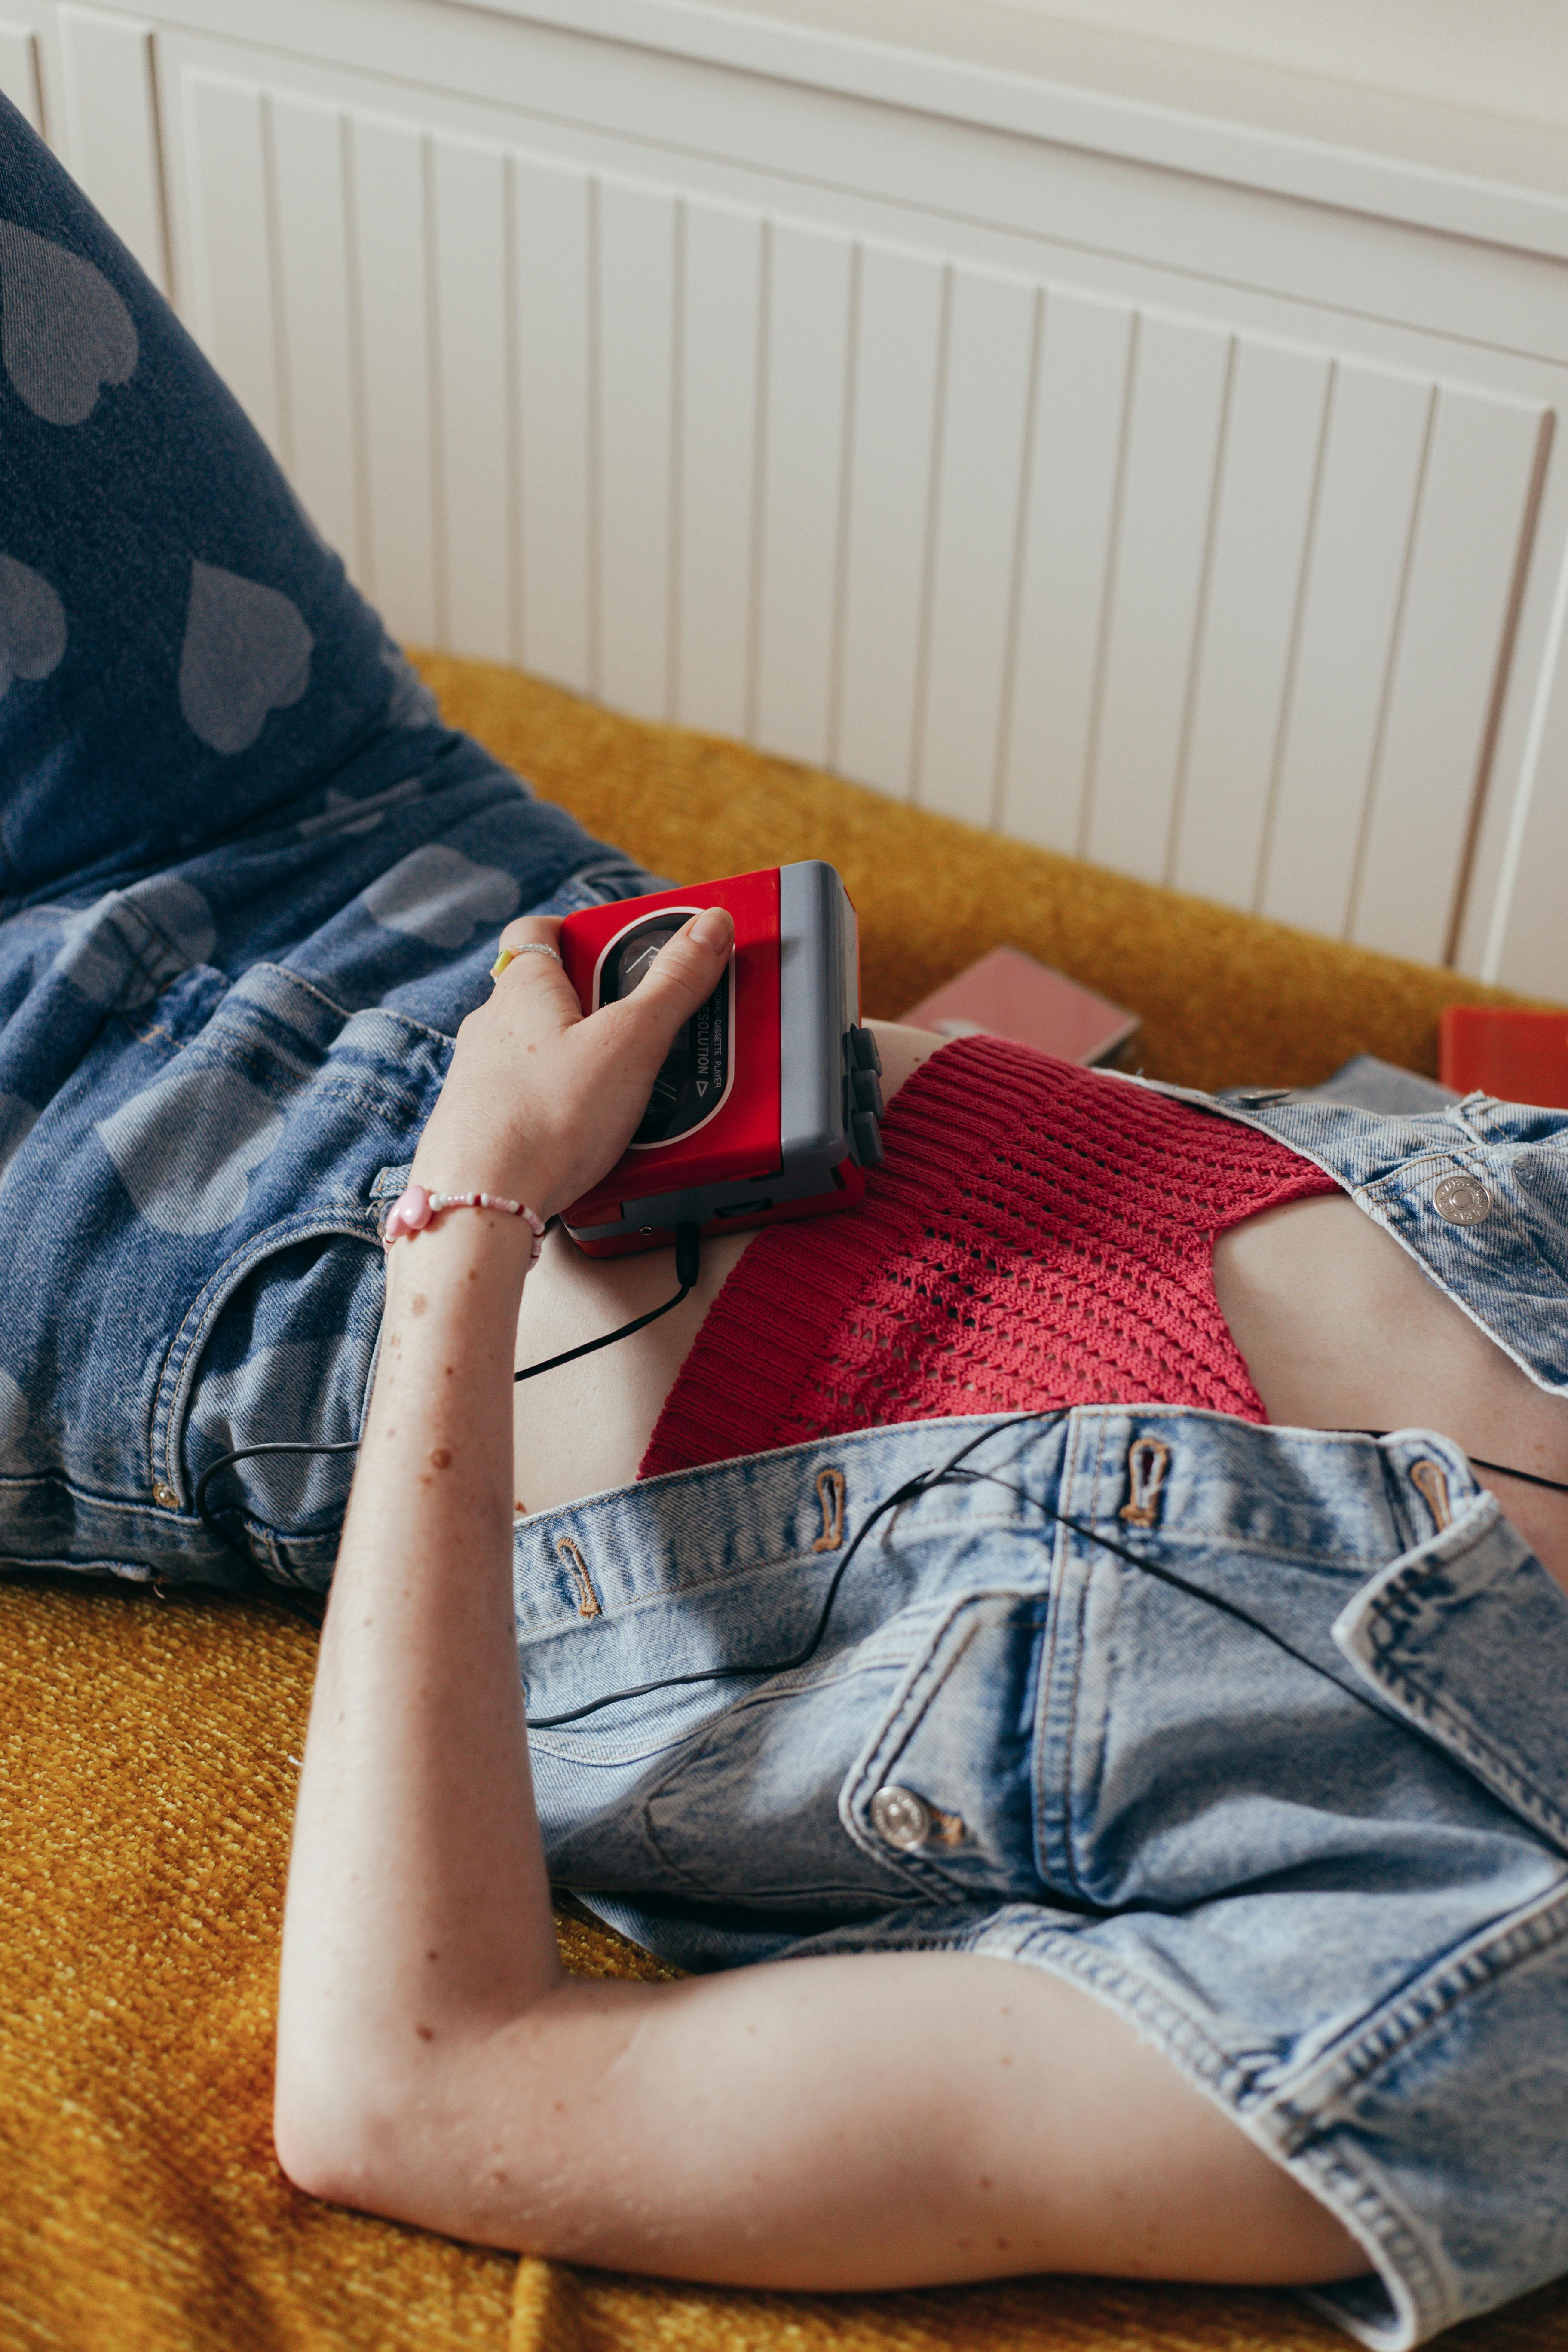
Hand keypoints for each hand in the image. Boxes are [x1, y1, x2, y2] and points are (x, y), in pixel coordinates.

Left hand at [409, 906, 734, 1222]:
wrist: (479, 1203)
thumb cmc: (545, 1117)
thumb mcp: (629, 1041)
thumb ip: (673, 983)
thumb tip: (709, 925)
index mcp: (523, 987)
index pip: (540, 930)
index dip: (583, 931)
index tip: (627, 947)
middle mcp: (492, 1025)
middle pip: (553, 994)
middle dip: (604, 1006)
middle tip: (652, 1029)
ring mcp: (481, 1077)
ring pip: (543, 1052)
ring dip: (587, 1061)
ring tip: (635, 1091)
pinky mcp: (482, 1126)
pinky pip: (534, 1101)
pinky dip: (566, 1109)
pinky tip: (594, 1137)